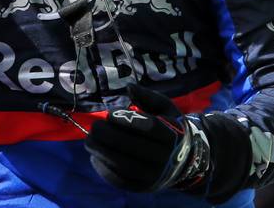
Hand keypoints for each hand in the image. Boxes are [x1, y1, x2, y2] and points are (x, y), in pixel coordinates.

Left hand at [85, 84, 208, 192]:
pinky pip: (120, 180)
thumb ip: (148, 97)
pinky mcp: (142, 188)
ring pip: (124, 165)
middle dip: (108, 136)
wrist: (184, 162)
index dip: (126, 120)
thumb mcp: (165, 109)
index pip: (148, 127)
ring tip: (89, 140)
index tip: (111, 114)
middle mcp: (165, 158)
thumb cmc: (169, 129)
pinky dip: (104, 169)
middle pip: (132, 147)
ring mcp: (154, 176)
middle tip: (94, 127)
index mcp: (172, 135)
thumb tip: (129, 86)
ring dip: (101, 152)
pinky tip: (95, 156)